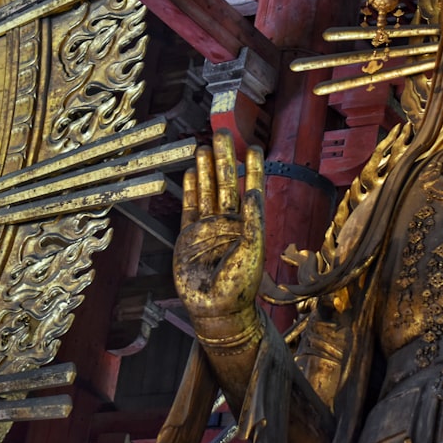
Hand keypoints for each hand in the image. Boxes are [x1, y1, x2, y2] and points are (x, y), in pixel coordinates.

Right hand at [173, 130, 264, 321]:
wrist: (215, 309)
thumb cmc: (239, 285)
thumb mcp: (252, 251)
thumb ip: (253, 220)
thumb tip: (253, 191)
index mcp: (248, 224)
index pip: (250, 187)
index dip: (252, 167)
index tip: (253, 146)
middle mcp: (229, 222)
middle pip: (225, 182)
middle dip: (224, 157)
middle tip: (222, 132)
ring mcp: (208, 228)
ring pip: (207, 190)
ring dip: (205, 169)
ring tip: (204, 146)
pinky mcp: (189, 237)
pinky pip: (190, 208)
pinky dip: (190, 191)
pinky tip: (190, 173)